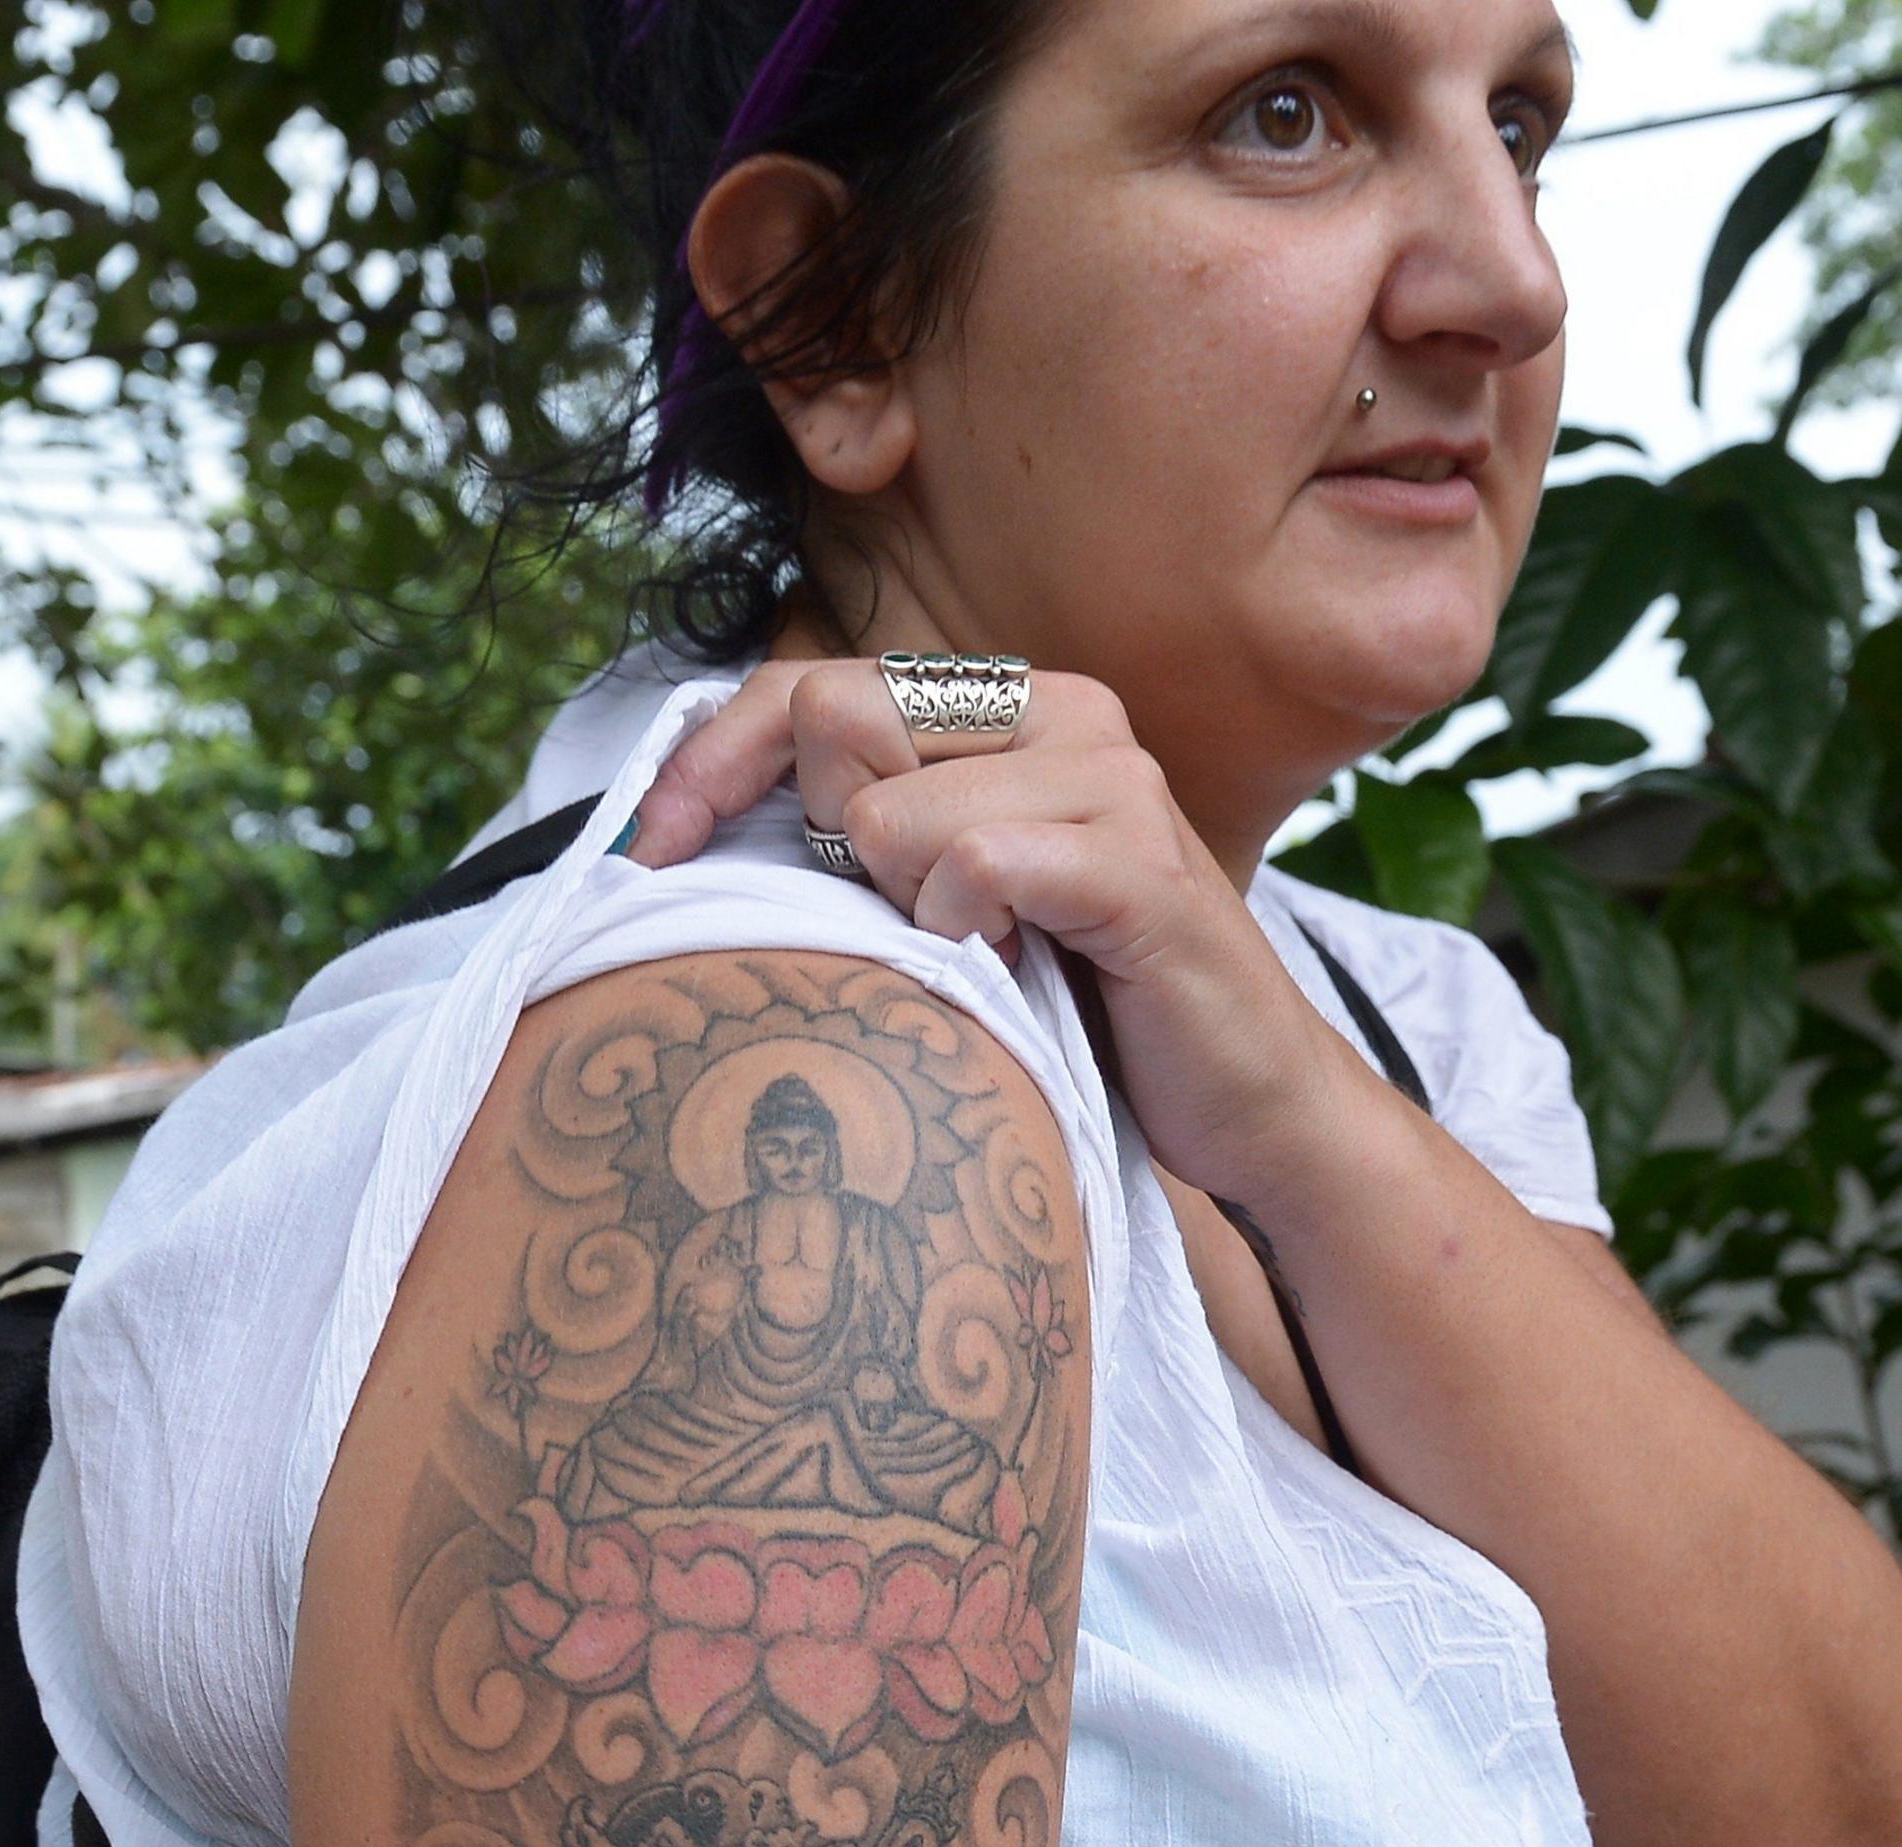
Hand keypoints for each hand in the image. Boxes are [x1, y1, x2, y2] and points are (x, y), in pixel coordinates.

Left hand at [629, 658, 1383, 1209]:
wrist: (1246, 1108)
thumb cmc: (1082, 1008)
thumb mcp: (944, 904)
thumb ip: (860, 831)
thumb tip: (702, 800)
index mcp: (1010, 706)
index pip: (809, 682)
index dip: (713, 761)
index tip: (655, 849)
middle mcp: (1065, 711)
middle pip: (836, 721)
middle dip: (831, 846)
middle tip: (914, 928)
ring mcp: (1112, 775)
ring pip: (893, 811)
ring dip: (910, 913)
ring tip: (986, 958)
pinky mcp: (1139, 860)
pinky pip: (975, 862)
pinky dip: (968, 933)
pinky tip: (1017, 967)